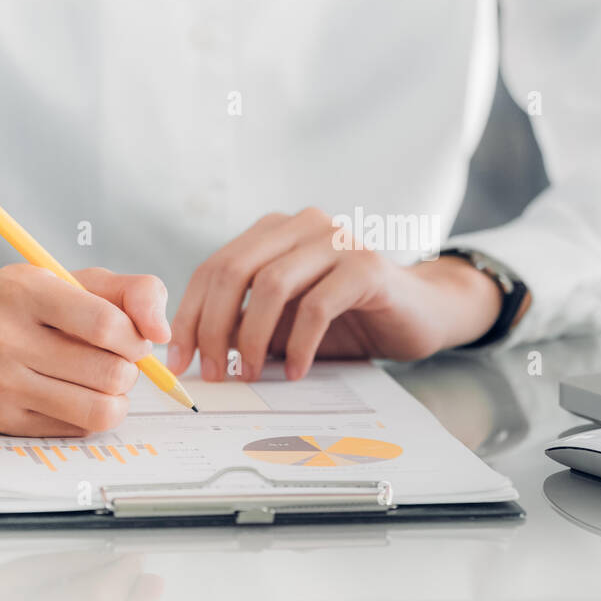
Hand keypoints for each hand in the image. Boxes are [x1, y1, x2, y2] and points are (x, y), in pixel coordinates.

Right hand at [0, 264, 171, 436]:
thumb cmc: (38, 306)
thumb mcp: (85, 281)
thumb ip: (138, 292)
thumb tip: (161, 334)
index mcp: (22, 290)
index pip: (105, 325)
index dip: (136, 338)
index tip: (134, 339)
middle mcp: (0, 336)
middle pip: (110, 373)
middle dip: (128, 368)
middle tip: (115, 358)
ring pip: (99, 409)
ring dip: (116, 396)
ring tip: (101, 377)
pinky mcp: (0, 419)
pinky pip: (78, 429)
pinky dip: (90, 412)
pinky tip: (73, 392)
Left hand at [166, 208, 501, 381]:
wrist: (421, 313)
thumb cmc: (348, 319)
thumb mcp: (286, 322)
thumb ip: (246, 324)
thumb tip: (195, 354)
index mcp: (275, 231)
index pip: (215, 268)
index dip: (190, 315)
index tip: (179, 361)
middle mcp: (302, 225)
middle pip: (234, 269)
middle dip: (213, 327)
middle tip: (213, 373)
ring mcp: (336, 240)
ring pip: (271, 284)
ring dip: (251, 338)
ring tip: (250, 375)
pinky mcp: (365, 266)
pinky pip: (316, 306)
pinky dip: (298, 344)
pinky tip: (295, 371)